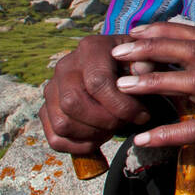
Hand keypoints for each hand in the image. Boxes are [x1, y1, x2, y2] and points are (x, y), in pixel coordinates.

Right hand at [40, 33, 155, 154]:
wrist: (120, 66)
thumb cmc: (136, 64)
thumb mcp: (147, 57)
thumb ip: (147, 64)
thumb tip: (140, 72)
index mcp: (90, 48)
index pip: (97, 82)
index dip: (121, 105)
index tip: (142, 115)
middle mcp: (65, 66)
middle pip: (74, 103)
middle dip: (105, 121)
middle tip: (125, 123)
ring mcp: (52, 89)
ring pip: (62, 123)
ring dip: (92, 134)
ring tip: (114, 128)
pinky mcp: (46, 110)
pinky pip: (55, 138)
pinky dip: (78, 146)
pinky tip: (99, 138)